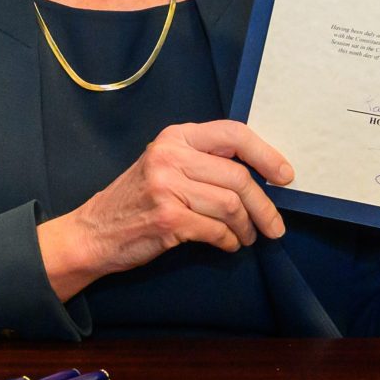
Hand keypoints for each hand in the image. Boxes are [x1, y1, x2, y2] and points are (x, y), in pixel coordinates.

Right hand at [37, 119, 292, 299]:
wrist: (93, 232)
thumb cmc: (137, 200)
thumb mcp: (165, 165)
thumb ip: (204, 162)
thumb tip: (260, 174)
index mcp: (175, 137)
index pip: (234, 133)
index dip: (266, 154)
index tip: (285, 176)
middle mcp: (170, 156)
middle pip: (238, 177)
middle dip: (264, 206)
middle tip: (274, 227)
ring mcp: (166, 187)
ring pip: (231, 206)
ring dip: (247, 228)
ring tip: (246, 237)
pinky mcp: (167, 218)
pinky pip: (217, 231)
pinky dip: (229, 242)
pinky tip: (227, 245)